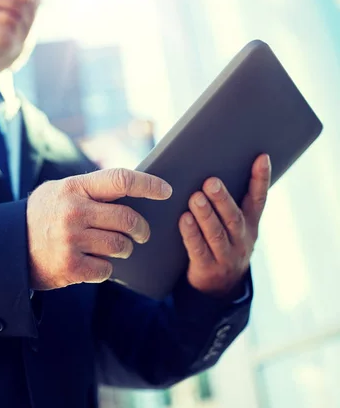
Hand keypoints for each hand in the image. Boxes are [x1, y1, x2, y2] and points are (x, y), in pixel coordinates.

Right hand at [27, 168, 172, 290]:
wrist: (9, 247)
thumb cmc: (42, 215)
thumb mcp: (60, 190)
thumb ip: (91, 188)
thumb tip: (133, 187)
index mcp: (73, 188)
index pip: (120, 180)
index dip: (148, 184)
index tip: (166, 190)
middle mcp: (73, 212)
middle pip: (128, 219)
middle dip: (141, 229)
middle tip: (142, 233)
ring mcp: (71, 240)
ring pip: (121, 246)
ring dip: (124, 249)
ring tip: (115, 247)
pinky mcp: (70, 266)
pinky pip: (106, 269)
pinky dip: (105, 268)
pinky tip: (93, 262)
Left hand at [179, 154, 271, 297]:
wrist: (219, 288)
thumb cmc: (221, 244)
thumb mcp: (232, 227)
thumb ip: (225, 204)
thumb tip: (209, 170)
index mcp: (250, 225)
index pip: (258, 200)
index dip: (260, 179)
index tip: (261, 157)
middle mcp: (242, 240)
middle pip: (234, 217)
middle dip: (222, 199)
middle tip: (211, 181)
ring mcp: (226, 256)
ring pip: (216, 234)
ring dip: (206, 215)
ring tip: (195, 198)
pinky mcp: (208, 268)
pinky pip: (199, 250)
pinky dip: (191, 234)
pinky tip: (184, 220)